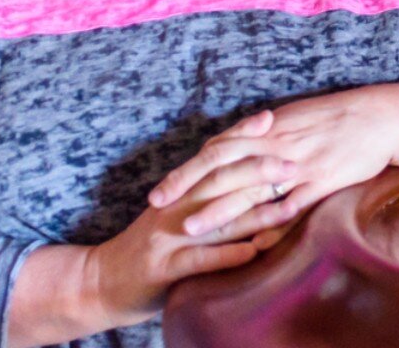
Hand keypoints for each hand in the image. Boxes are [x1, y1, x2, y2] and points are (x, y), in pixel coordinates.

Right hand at [84, 111, 296, 326]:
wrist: (103, 281)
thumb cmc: (152, 244)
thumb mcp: (177, 209)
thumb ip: (205, 187)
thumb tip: (244, 164)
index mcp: (181, 188)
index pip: (214, 153)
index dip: (241, 134)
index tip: (271, 118)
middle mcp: (176, 205)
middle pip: (221, 179)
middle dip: (259, 171)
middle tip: (295, 165)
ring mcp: (169, 235)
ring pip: (218, 218)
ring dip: (256, 214)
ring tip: (288, 208)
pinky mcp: (165, 268)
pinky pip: (200, 259)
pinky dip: (227, 255)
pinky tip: (253, 251)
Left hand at [150, 86, 398, 239]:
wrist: (378, 116)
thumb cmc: (336, 116)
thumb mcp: (295, 117)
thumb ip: (264, 134)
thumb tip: (236, 146)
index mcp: (269, 127)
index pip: (218, 147)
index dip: (187, 169)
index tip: (160, 188)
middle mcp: (277, 144)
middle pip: (225, 166)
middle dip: (189, 188)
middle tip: (159, 208)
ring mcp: (299, 164)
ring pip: (252, 187)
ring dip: (220, 210)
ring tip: (192, 229)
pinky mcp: (322, 181)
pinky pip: (292, 205)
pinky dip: (270, 223)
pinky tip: (252, 242)